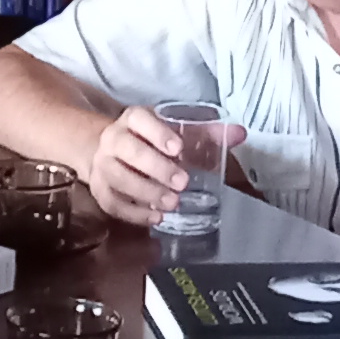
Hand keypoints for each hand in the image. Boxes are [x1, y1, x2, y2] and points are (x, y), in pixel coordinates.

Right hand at [85, 105, 240, 227]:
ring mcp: (102, 165)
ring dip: (146, 192)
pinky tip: (155, 218)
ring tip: (172, 204)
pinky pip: (112, 203)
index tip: (178, 148)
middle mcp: (112, 139)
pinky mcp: (99, 189)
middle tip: (182, 183)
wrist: (108, 153)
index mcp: (132, 120)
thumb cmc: (149, 142)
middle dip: (156, 168)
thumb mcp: (175, 132)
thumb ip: (207, 133)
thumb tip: (240, 134)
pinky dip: (133, 213)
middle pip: (129, 151)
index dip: (158, 133)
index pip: (140, 120)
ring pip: (119, 178)